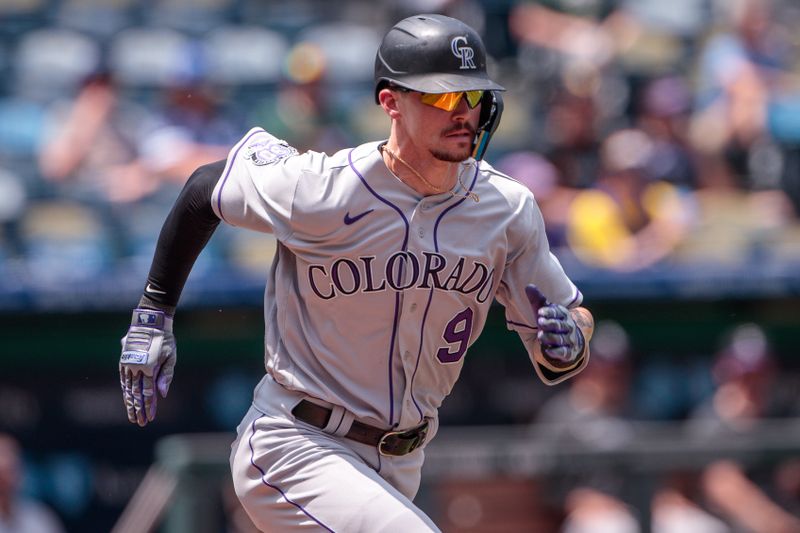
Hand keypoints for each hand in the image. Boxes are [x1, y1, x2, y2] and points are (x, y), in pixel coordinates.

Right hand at [119, 309, 175, 425]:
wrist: (149, 322)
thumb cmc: (165, 340)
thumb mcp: (171, 356)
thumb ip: (166, 375)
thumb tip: (161, 394)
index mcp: (149, 368)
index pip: (148, 392)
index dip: (149, 407)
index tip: (149, 418)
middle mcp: (136, 368)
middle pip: (136, 394)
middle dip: (138, 409)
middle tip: (139, 423)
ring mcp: (128, 365)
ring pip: (127, 388)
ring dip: (130, 403)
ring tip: (132, 415)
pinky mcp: (124, 361)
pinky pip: (124, 380)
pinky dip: (125, 391)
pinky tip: (126, 399)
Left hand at [526, 285, 584, 365]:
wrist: (569, 341)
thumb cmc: (553, 322)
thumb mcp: (545, 311)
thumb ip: (537, 300)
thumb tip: (528, 286)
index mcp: (563, 314)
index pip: (558, 312)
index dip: (549, 312)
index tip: (540, 312)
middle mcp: (568, 326)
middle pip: (559, 325)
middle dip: (550, 323)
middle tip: (540, 322)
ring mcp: (569, 340)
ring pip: (560, 339)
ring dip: (550, 337)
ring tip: (540, 336)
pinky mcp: (568, 352)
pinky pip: (563, 352)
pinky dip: (556, 352)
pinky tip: (548, 351)